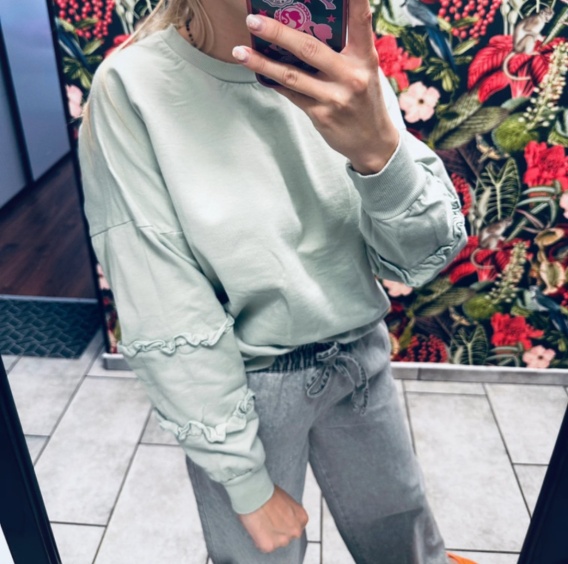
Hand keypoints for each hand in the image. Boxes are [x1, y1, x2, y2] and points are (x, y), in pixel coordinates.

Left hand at [231, 0, 399, 174]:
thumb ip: (343, 51)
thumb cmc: (365, 99)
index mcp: (365, 58)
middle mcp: (351, 76)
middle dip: (278, 32)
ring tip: (240, 51)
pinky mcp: (321, 115)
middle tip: (253, 20)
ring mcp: (334, 97)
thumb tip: (303, 28)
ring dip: (263, 62)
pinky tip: (259, 73)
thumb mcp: (364, 71)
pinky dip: (273, 82)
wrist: (373, 142)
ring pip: (292, 76)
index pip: (360, 20)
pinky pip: (291, 95)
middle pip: (309, 48)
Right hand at [237, 484, 308, 552]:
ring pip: (276, 542)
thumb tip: (284, 517)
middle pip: (287, 535)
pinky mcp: (269, 546)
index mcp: (301, 518)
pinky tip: (257, 528)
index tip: (279, 520)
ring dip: (270, 536)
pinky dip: (260, 539)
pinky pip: (265, 546)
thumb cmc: (269, 493)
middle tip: (269, 522)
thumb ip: (289, 513)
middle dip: (279, 531)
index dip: (286, 523)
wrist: (256, 494)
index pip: (296, 526)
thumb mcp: (287, 500)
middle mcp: (295, 531)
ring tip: (261, 523)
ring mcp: (283, 540)